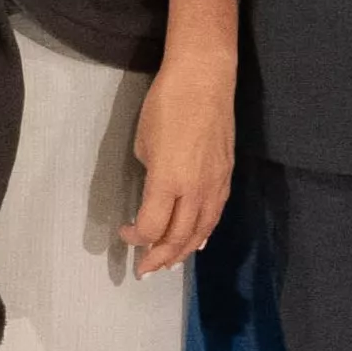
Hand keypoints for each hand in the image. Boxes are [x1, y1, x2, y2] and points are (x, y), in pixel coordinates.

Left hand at [127, 40, 235, 274]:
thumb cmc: (166, 104)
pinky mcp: (227, 175)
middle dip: (159, 257)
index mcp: (167, 181)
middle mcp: (194, 190)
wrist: (205, 79)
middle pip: (178, 237)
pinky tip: (199, 241)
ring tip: (170, 264)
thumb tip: (158, 189)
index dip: (136, 237)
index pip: (152, 227)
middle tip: (145, 270)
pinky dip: (205, 232)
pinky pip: (215, 214)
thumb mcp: (144, 142)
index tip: (124, 232)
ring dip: (183, 252)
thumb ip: (152, 174)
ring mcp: (214, 184)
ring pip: (201, 231)